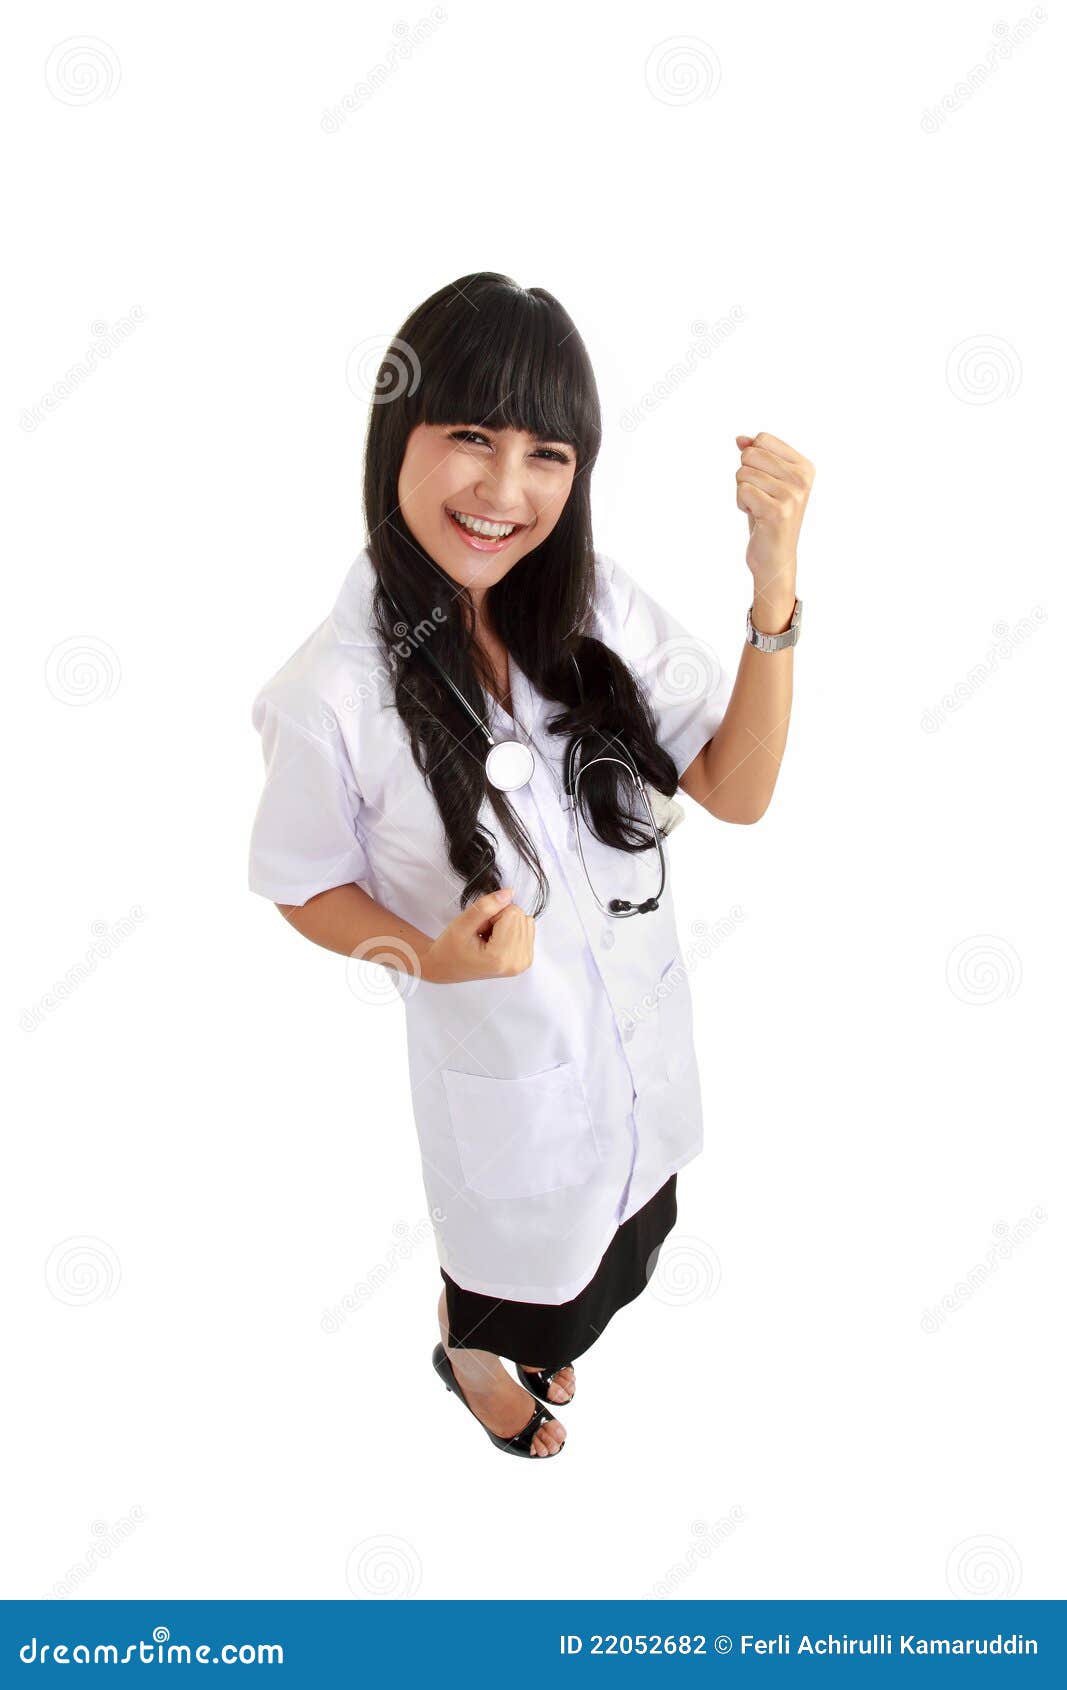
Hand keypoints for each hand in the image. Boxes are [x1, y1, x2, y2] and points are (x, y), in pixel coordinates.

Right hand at [420, 888, 534, 983]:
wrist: (447, 968)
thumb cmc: (450, 949)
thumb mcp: (462, 924)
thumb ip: (485, 907)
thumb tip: (509, 892)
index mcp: (502, 956)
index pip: (511, 912)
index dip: (492, 914)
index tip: (479, 928)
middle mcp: (518, 962)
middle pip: (520, 916)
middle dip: (499, 919)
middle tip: (482, 934)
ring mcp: (524, 962)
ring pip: (525, 920)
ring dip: (505, 924)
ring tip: (488, 939)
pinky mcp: (526, 959)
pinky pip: (527, 928)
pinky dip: (511, 930)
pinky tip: (496, 941)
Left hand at [735, 431, 814, 628]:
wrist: (774, 558)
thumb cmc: (767, 518)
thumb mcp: (763, 482)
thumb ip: (755, 457)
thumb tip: (740, 438)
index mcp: (805, 467)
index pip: (762, 439)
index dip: (752, 460)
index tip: (765, 482)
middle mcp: (803, 478)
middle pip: (750, 454)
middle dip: (745, 477)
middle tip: (759, 498)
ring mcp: (792, 494)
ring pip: (743, 473)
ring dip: (743, 493)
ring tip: (759, 509)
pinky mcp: (778, 510)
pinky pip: (742, 491)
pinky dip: (741, 505)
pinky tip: (757, 517)